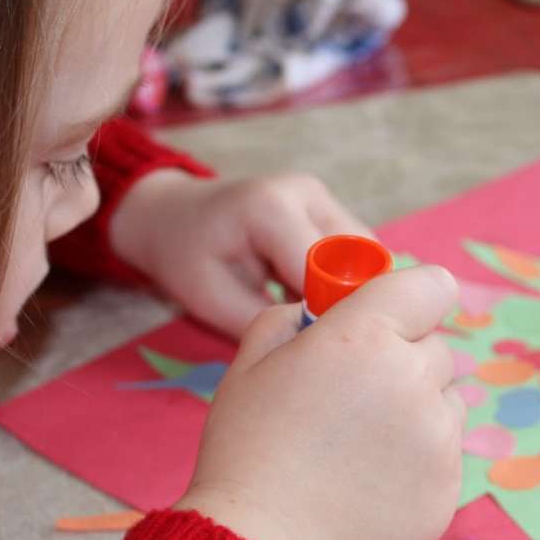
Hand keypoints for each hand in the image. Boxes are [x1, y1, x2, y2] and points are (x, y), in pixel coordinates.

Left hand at [111, 170, 370, 336]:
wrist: (172, 216)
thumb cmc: (184, 258)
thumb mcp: (213, 301)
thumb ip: (268, 323)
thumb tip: (319, 345)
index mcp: (272, 209)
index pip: (327, 271)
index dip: (329, 312)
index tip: (316, 346)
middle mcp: (307, 193)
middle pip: (359, 261)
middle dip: (347, 303)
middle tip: (321, 338)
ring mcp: (323, 197)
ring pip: (367, 257)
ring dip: (351, 292)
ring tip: (318, 318)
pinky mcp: (331, 209)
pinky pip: (358, 254)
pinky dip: (347, 281)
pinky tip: (321, 301)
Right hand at [176, 266, 464, 539]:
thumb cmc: (249, 453)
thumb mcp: (248, 366)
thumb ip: (288, 320)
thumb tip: (317, 310)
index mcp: (365, 336)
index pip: (431, 285)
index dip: (413, 299)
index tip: (394, 317)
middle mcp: (413, 378)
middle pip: (437, 348)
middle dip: (404, 360)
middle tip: (357, 396)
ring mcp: (438, 436)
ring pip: (447, 402)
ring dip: (418, 410)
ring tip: (362, 446)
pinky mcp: (449, 486)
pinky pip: (446, 454)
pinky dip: (419, 460)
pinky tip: (370, 483)